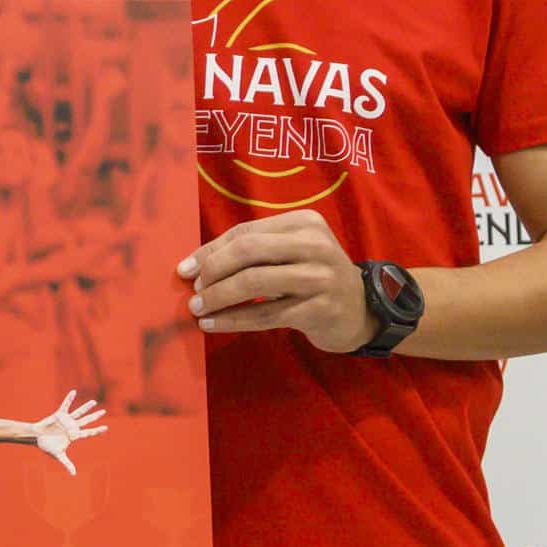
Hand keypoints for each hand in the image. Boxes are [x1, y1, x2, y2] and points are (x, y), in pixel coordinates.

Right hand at [33, 391, 107, 474]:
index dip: (97, 430)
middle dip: (95, 417)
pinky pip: (65, 405)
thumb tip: (74, 475)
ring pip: (79, 412)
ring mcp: (66, 420)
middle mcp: (72, 426)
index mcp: (74, 435)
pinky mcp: (59, 414)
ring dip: (86, 407)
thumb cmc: (47, 446)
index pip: (88, 433)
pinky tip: (74, 392)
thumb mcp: (59, 455)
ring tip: (94, 402)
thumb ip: (67, 464)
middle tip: (104, 412)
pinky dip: (69, 399)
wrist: (36, 437)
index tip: (106, 428)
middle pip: (86, 421)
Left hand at [179, 210, 377, 352]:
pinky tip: (213, 324)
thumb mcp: (289, 252)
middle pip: (248, 252)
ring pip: (254, 283)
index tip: (185, 268)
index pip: (245, 232)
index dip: (210, 250)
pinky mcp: (319, 310)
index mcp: (303, 222)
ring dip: (219, 296)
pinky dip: (233, 320)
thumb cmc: (314, 276)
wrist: (362, 310)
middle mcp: (314, 245)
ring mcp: (320, 278)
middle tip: (194, 288)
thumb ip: (249, 252)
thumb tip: (192, 265)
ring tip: (197, 307)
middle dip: (213, 270)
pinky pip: (265, 315)